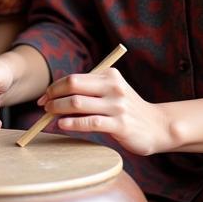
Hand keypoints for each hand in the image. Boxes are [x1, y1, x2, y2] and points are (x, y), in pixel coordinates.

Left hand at [39, 68, 168, 155]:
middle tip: (44, 106)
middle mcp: (113, 87)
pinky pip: (90, 122)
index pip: (74, 78)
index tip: (45, 97)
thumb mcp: (112, 91)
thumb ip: (90, 90)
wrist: (158, 126)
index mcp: (109, 75)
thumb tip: (55, 96)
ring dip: (58, 109)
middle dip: (53, 95)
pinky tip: (62, 125)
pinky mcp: (120, 124)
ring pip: (77, 103)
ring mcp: (117, 106)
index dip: (55, 87)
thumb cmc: (127, 109)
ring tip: (50, 116)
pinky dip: (72, 123)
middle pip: (73, 85)